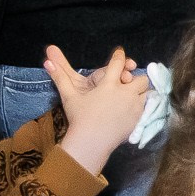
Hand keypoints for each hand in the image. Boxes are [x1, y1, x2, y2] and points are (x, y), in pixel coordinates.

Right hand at [44, 45, 149, 173]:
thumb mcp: (69, 97)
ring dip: (141, 92)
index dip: (120, 56)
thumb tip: (46, 61)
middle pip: (140, 78)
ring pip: (147, 93)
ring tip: (132, 96)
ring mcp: (134, 107)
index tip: (120, 53)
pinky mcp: (139, 119)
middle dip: (135, 79)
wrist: (91, 142)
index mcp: (109, 85)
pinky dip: (143, 106)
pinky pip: (148, 108)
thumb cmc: (79, 118)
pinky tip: (135, 108)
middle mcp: (125, 93)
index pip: (118, 63)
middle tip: (127, 82)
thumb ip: (59, 77)